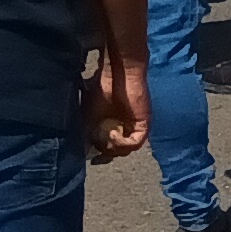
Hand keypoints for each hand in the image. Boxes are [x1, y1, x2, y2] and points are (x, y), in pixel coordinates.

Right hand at [84, 46, 149, 160]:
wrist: (116, 76)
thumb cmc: (100, 91)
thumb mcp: (88, 118)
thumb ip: (89, 135)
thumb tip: (86, 152)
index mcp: (110, 129)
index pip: (107, 151)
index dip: (98, 156)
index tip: (90, 155)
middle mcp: (123, 131)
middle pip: (115, 153)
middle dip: (104, 151)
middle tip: (96, 142)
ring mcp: (134, 128)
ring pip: (124, 150)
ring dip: (111, 147)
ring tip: (104, 135)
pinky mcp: (143, 125)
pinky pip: (135, 143)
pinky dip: (121, 143)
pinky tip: (112, 134)